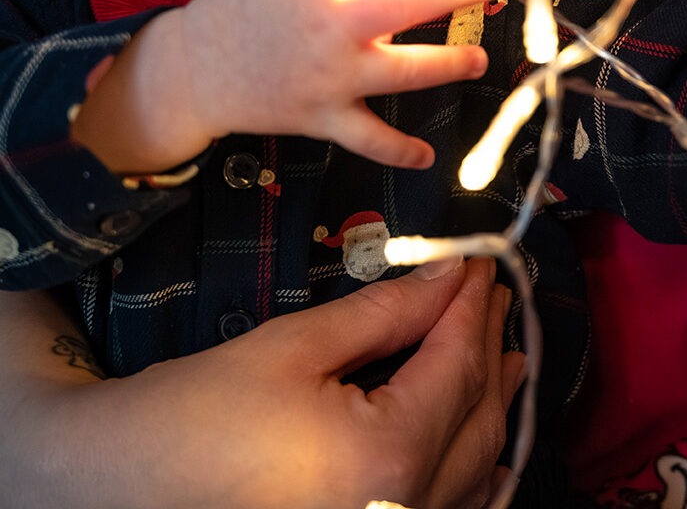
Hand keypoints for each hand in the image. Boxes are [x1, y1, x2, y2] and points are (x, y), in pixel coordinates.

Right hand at [2, 258, 521, 508]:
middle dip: (488, 345)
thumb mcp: (297, 347)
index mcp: (386, 459)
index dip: (471, 304)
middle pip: (476, 416)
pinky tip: (484, 440)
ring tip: (505, 349)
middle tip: (495, 290)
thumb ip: (384, 312)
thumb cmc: (201, 409)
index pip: (456, 364)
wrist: (120, 487)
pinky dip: (477, 468)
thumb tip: (447, 274)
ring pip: (479, 470)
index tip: (484, 260)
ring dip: (494, 404)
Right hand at [73, 0, 502, 174]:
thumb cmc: (244, 15)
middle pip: (409, 4)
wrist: (195, 70)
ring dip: (448, 64)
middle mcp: (331, 27)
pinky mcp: (323, 118)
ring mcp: (331, 77)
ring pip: (405, 72)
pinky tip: (426, 155)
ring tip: (477, 58)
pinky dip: (400, 150)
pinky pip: (370, 140)